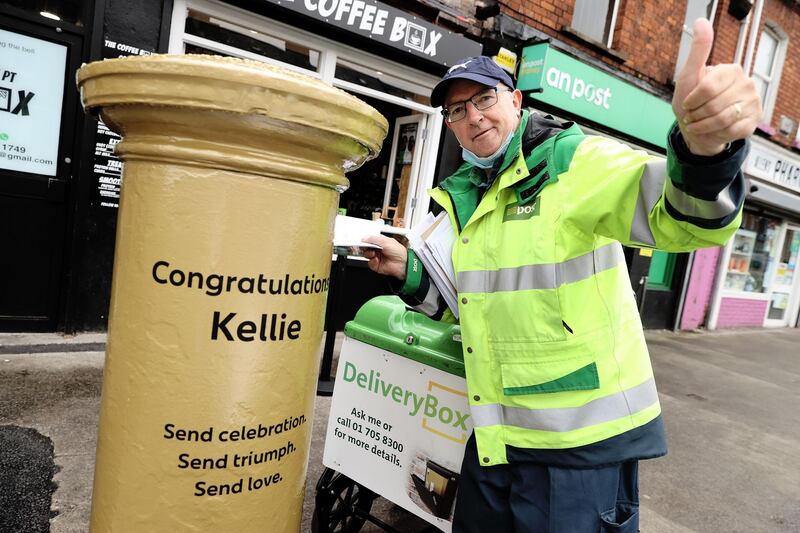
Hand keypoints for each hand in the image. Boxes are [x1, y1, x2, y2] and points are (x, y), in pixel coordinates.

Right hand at [362, 235, 407, 279]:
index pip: (370, 239)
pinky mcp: (376, 265)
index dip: (366, 239)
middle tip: (364, 246)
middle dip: (365, 246)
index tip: (361, 239)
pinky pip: (369, 262)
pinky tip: (377, 259)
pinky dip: (372, 261)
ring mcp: (377, 257)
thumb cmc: (399, 252)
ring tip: (373, 253)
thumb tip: (365, 238)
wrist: (403, 264)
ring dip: (369, 253)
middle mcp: (378, 249)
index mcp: (381, 242)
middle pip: (366, 247)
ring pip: (366, 254)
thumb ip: (374, 239)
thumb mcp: (386, 241)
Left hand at [672, 18, 761, 155]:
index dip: (692, 100)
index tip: (687, 104)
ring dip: (703, 126)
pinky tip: (712, 130)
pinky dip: (715, 133)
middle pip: (715, 105)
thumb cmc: (691, 102)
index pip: (708, 87)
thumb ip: (697, 52)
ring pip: (723, 119)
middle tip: (692, 116)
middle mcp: (746, 84)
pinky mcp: (753, 121)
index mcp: (731, 71)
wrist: (697, 129)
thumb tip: (702, 22)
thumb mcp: (688, 77)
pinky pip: (732, 131)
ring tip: (697, 124)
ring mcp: (752, 102)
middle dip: (696, 115)